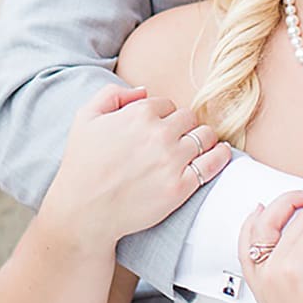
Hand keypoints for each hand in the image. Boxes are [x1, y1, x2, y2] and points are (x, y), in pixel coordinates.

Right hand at [39, 85, 232, 247]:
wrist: (84, 211)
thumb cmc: (81, 165)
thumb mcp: (85, 118)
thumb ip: (111, 94)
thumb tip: (143, 91)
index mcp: (138, 114)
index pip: (167, 104)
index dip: (162, 116)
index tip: (158, 128)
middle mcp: (160, 134)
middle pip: (188, 118)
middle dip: (183, 126)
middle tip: (176, 139)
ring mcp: (172, 161)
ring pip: (205, 136)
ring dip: (203, 138)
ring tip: (198, 146)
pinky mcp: (181, 186)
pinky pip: (212, 163)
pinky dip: (220, 155)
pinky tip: (220, 153)